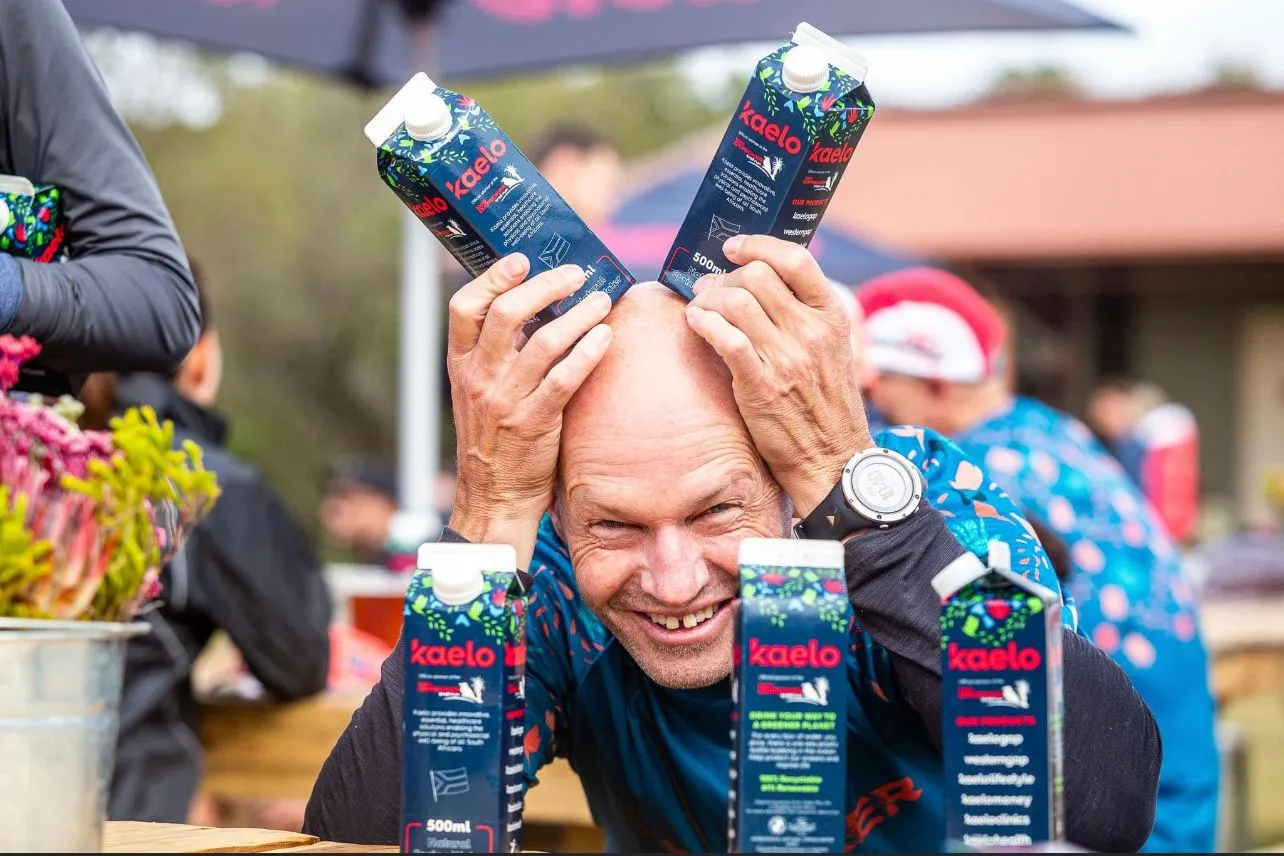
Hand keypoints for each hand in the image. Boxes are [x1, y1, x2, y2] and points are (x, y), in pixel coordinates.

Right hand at [446, 254, 613, 565]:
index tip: (521, 260)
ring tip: (601, 301)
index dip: (492, 277)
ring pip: (543, 341)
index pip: (464, 307)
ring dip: (577, 315)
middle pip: (506, 313)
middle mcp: (479, 378)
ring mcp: (505, 400)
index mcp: (460, 365)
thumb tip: (530, 307)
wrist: (492, 496)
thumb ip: (495, 354)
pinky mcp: (534, 423)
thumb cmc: (493, 438)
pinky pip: (565, 378)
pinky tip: (605, 338)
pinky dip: (588, 352)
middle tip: (574, 274)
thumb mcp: (477, 391)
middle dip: (544, 286)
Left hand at [685, 236, 873, 518]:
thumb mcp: (833, 349)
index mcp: (832, 316)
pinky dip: (703, 323)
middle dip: (724, 277)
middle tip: (709, 287)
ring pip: (736, 302)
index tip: (734, 248)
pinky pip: (724, 338)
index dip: (759, 245)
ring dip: (708, 299)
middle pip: (756, 277)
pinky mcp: (761, 385)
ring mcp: (787, 358)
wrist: (833, 459)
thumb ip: (807, 314)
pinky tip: (695, 324)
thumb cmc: (826, 403)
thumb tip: (762, 279)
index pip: (796, 260)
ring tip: (700, 308)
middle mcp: (811, 332)